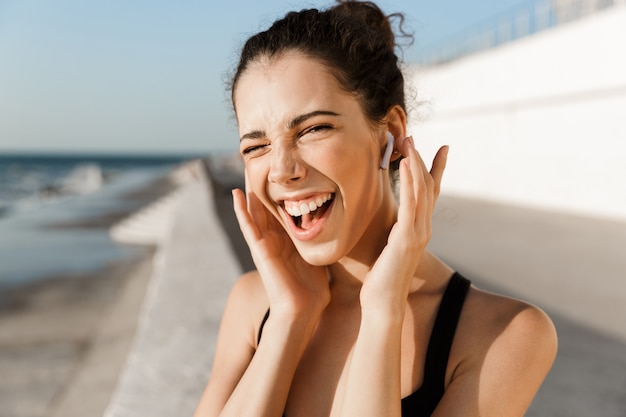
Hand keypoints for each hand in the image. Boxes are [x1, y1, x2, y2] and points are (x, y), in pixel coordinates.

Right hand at [232, 182, 329, 319]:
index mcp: (288, 241)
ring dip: (249, 192)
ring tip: (245, 170)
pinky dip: (241, 210)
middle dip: (263, 187)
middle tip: (260, 162)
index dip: (281, 192)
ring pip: (254, 212)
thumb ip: (323, 244)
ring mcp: (264, 244)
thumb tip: (340, 232)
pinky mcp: (259, 250)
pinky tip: (236, 194)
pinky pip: (248, 226)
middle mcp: (274, 240)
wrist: (303, 310)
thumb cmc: (312, 289)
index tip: (282, 172)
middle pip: (266, 207)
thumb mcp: (319, 257)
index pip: (282, 210)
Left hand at [360, 137, 447, 312]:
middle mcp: (423, 228)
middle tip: (413, 136)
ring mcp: (418, 233)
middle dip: (422, 159)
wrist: (383, 303)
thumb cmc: (381, 277)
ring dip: (415, 164)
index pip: (431, 193)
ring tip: (409, 142)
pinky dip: (411, 181)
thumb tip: (390, 220)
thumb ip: (393, 231)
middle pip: (427, 186)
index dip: (436, 169)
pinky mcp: (407, 238)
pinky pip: (410, 204)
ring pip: (420, 190)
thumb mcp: (388, 247)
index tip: (442, 148)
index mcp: (419, 229)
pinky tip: (406, 163)